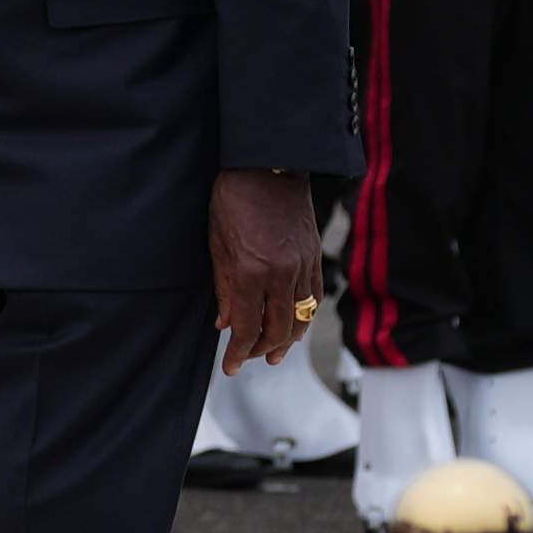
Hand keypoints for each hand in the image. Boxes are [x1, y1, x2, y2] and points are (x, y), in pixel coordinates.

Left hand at [209, 168, 319, 372]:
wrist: (268, 165)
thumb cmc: (233, 199)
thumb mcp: (217, 244)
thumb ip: (222, 287)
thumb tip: (223, 323)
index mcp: (251, 272)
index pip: (246, 327)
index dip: (238, 353)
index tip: (230, 367)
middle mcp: (281, 274)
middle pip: (276, 329)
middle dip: (261, 350)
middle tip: (248, 359)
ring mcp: (302, 266)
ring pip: (299, 318)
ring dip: (286, 340)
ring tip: (274, 353)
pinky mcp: (315, 256)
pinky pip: (314, 297)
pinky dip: (304, 318)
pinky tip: (295, 326)